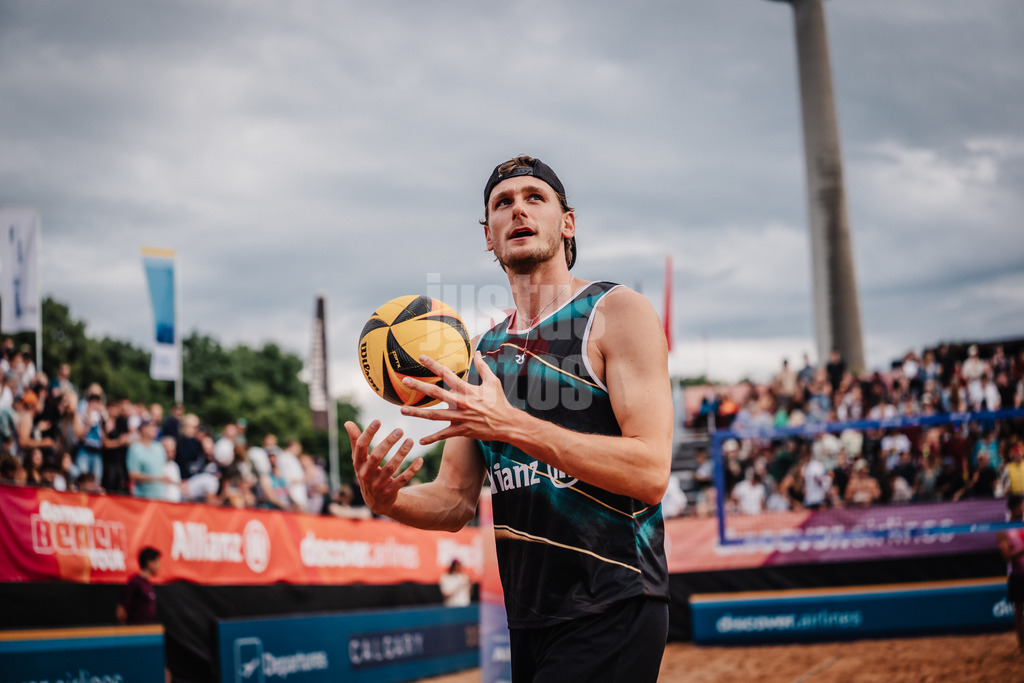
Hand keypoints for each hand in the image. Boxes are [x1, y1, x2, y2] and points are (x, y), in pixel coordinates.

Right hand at [344, 420, 421, 515]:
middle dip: (388, 442)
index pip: (361, 447)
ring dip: (401, 453)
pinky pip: (402, 480)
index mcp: (358, 464)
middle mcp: (366, 474)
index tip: (378, 420)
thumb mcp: (360, 460)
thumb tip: (347, 422)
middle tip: (400, 429)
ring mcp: (378, 484)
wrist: (376, 501)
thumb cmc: (368, 473)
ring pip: (391, 467)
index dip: (368, 433)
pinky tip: (420, 459)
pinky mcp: (390, 491)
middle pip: (376, 456)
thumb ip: (355, 441)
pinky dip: (412, 470)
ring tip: (411, 440)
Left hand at [399, 351, 514, 445]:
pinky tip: (420, 440)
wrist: (507, 424)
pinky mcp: (461, 431)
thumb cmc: (499, 402)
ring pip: (434, 415)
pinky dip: (432, 438)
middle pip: (436, 393)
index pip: (447, 374)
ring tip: (402, 409)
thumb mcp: (493, 382)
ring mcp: (460, 418)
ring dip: (417, 412)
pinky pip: (443, 435)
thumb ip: (482, 366)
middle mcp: (461, 403)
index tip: (421, 357)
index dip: (433, 365)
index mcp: (467, 390)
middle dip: (419, 386)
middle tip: (404, 380)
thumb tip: (478, 352)